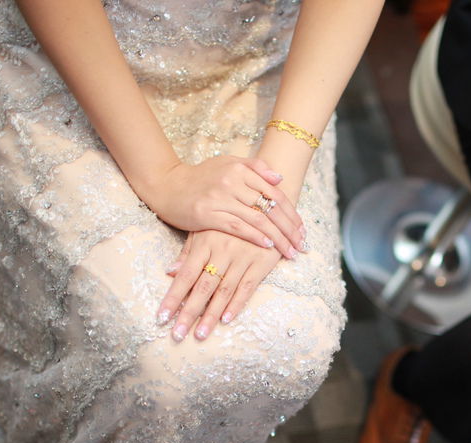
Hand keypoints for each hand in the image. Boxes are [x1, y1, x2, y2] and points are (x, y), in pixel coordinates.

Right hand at [139, 156, 305, 259]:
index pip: (274, 193)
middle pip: (270, 207)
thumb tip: (280, 178)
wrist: (168, 186)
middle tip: (301, 244)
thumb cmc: (201, 178)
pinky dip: (255, 237)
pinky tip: (267, 245)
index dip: (291, 213)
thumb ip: (254, 168)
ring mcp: (219, 197)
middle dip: (289, 229)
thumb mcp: (227, 164)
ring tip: (289, 250)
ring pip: (257, 219)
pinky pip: (237, 227)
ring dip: (277, 237)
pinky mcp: (207, 214)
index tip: (302, 229)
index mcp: (240, 168)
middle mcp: (232, 181)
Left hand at [157, 230, 281, 340]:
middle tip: (177, 334)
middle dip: (188, 312)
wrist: (267, 203)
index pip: (185, 276)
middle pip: (202, 287)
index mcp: (205, 243)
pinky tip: (226, 319)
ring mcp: (242, 258)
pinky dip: (237, 304)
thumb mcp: (206, 228)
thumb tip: (170, 272)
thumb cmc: (231, 218)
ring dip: (211, 315)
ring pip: (224, 291)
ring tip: (200, 334)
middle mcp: (222, 251)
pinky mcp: (261, 262)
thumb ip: (189, 251)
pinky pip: (247, 287)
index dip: (173, 298)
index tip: (162, 318)